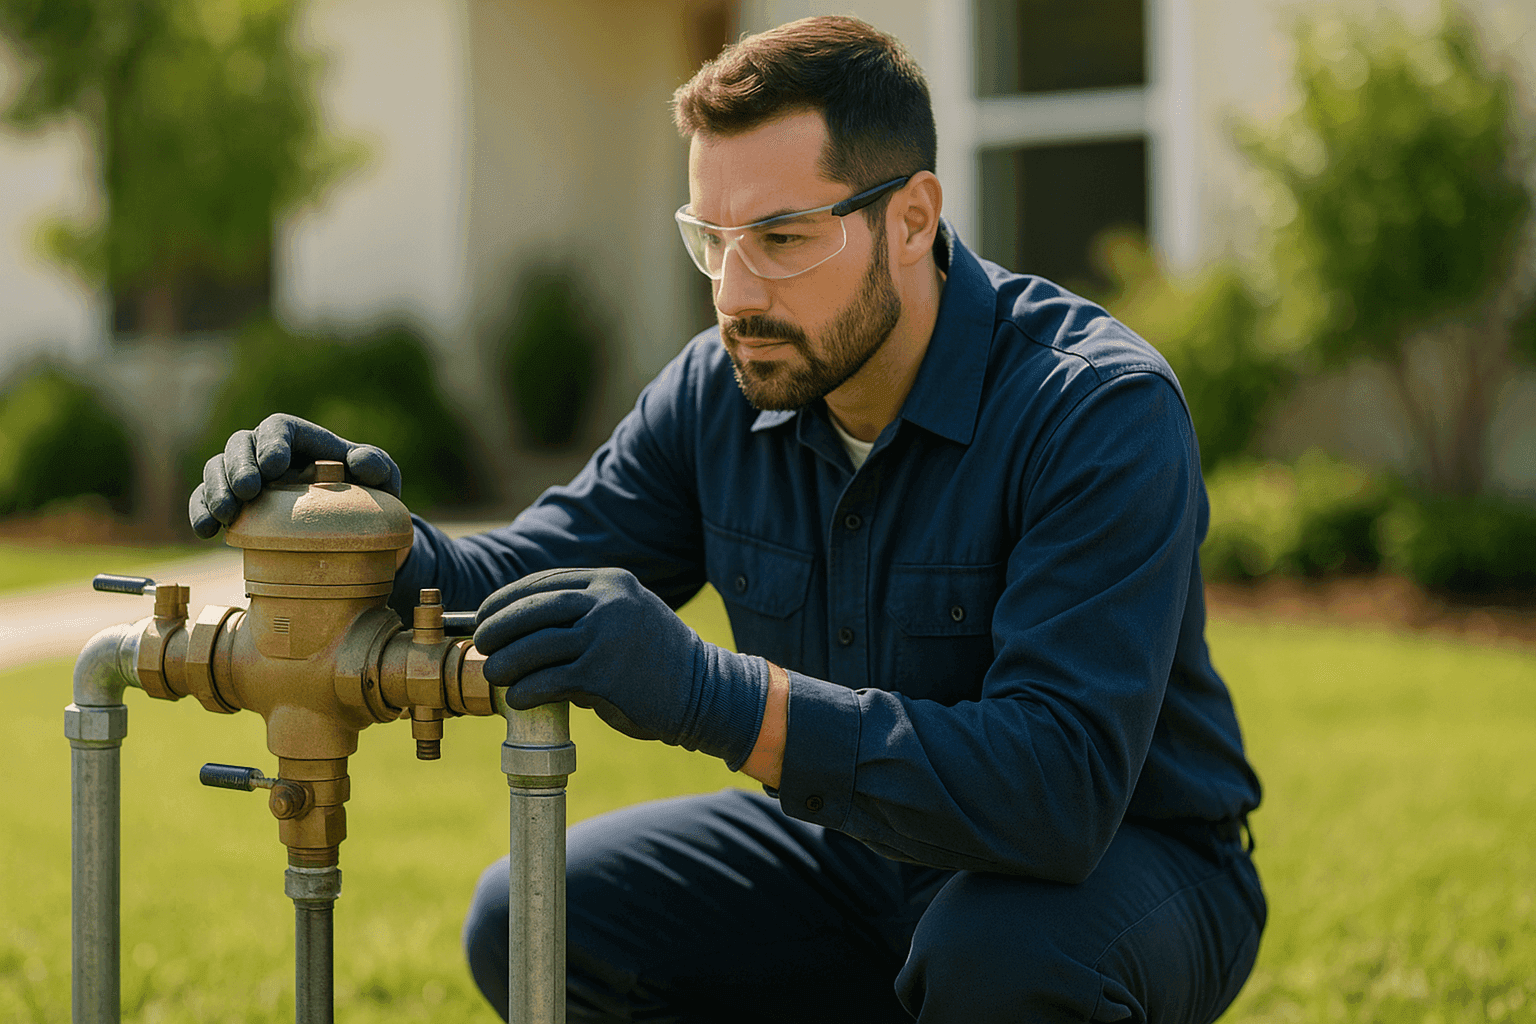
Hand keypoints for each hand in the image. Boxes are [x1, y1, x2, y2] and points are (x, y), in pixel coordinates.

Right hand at [188, 413, 401, 537]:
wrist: (354, 532)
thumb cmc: (368, 495)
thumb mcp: (382, 480)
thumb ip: (377, 466)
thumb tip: (363, 462)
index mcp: (300, 439)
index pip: (277, 428)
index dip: (271, 442)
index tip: (274, 466)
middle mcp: (265, 452)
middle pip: (240, 445)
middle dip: (239, 466)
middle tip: (248, 492)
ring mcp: (244, 477)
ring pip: (216, 469)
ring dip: (216, 490)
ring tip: (226, 514)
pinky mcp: (231, 505)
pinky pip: (204, 501)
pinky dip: (201, 512)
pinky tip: (205, 530)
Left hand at [475, 567, 769, 770]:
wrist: (705, 691)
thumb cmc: (657, 660)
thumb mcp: (626, 616)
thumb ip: (586, 613)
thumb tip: (525, 628)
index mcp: (611, 581)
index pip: (543, 583)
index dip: (506, 600)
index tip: (485, 615)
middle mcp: (608, 601)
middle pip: (532, 609)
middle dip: (497, 627)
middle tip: (482, 644)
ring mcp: (606, 635)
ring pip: (534, 645)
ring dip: (505, 662)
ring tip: (495, 673)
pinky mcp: (603, 672)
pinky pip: (549, 680)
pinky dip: (526, 690)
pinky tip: (518, 698)